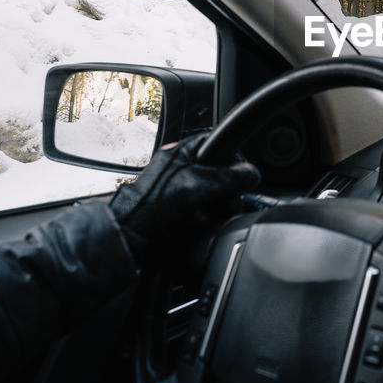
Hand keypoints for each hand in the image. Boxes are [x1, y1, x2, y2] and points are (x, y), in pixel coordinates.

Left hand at [108, 132, 259, 262]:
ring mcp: (180, 189)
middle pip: (221, 173)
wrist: (130, 238)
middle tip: (226, 201)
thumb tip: (252, 174)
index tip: (243, 175)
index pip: (220, 144)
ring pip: (215, 194)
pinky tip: (202, 223)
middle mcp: (181, 168)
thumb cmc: (154, 207)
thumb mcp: (201, 185)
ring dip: (219, 206)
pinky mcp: (180, 210)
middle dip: (227, 190)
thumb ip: (231, 177)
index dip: (234, 160)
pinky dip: (208, 217)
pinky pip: (206, 211)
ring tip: (211, 215)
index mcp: (183, 152)